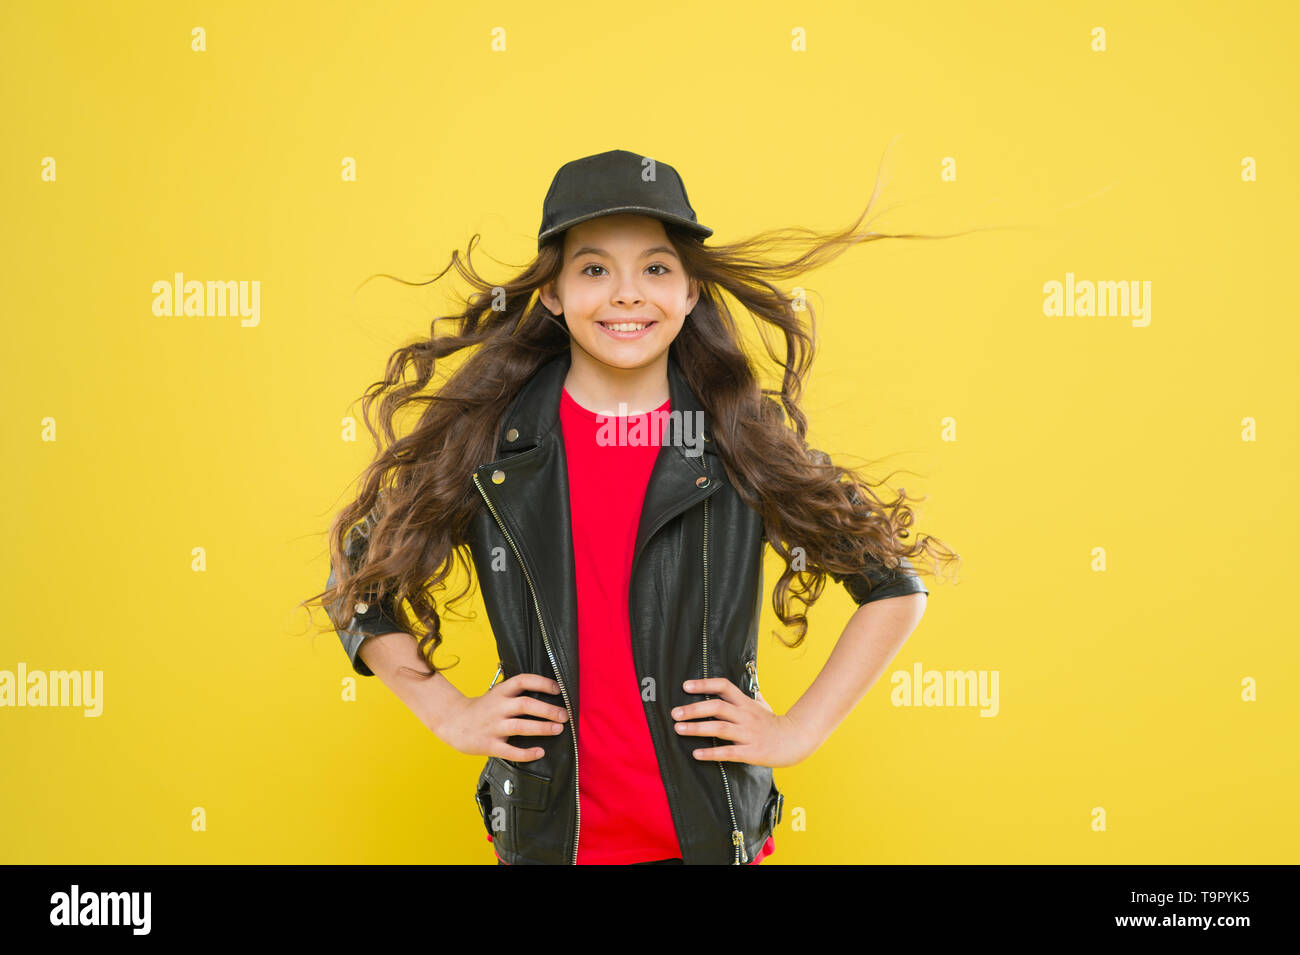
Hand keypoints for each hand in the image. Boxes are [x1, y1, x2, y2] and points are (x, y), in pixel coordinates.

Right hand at [436, 673, 567, 761]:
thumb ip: (516, 693)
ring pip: (521, 726)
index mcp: (500, 692)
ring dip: (542, 728)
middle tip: (564, 715)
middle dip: (548, 710)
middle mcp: (498, 707)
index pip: (522, 681)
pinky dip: (527, 753)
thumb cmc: (481, 709)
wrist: (453, 722)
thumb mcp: (496, 694)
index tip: (557, 689)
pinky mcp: (490, 744)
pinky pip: (511, 751)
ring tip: (558, 729)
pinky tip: (540, 752)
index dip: (541, 682)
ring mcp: (493, 726)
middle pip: (525, 704)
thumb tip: (547, 693)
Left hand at [672, 678, 810, 767]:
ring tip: (679, 729)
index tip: (685, 686)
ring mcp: (748, 734)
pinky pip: (728, 752)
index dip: (704, 684)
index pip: (724, 687)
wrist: (796, 741)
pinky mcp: (751, 752)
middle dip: (694, 709)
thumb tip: (745, 683)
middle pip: (717, 707)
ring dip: (696, 728)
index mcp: (746, 703)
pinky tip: (696, 754)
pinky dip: (711, 753)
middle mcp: (745, 716)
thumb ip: (749, 695)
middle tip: (674, 713)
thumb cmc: (776, 723)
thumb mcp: (762, 705)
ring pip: (719, 728)